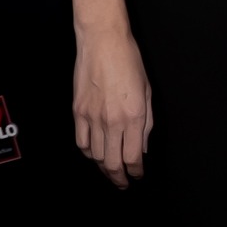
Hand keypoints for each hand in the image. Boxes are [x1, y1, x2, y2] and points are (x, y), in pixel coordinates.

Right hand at [73, 28, 152, 187]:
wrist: (103, 43)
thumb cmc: (130, 62)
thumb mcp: (148, 91)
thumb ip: (146, 122)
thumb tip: (143, 145)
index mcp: (134, 116)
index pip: (134, 156)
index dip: (136, 171)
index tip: (138, 176)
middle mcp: (112, 120)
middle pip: (112, 162)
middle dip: (118, 177)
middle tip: (123, 183)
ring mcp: (92, 117)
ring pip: (95, 156)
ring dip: (103, 167)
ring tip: (110, 171)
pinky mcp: (78, 112)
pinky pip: (81, 142)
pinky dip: (89, 153)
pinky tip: (95, 154)